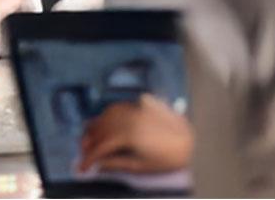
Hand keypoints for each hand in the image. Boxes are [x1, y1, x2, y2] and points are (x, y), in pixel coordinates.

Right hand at [77, 94, 192, 173]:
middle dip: (88, 142)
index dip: (88, 159)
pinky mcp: (140, 105)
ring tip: (90, 140)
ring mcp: (134, 109)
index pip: (100, 147)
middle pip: (99, 129)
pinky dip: (107, 116)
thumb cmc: (168, 159)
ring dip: (95, 127)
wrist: (192, 143)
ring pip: (105, 115)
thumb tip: (98, 165)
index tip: (82, 169)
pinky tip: (105, 124)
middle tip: (83, 154)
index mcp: (128, 135)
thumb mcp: (141, 166)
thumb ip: (116, 164)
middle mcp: (128, 118)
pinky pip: (117, 107)